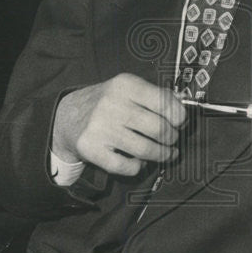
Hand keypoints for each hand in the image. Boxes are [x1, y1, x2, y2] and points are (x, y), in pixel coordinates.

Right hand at [52, 73, 186, 175]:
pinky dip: (138, 167)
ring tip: (166, 153)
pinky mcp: (92, 149)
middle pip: (159, 129)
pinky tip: (140, 161)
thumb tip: (183, 105)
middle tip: (172, 140)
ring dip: (162, 155)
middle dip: (172, 138)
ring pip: (146, 150)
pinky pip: (127, 166)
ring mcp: (100, 128)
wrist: (68, 116)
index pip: (164, 102)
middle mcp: (112, 104)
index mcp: (125, 85)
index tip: (181, 122)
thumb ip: (157, 94)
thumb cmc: (107, 103)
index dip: (179, 116)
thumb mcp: (128, 89)